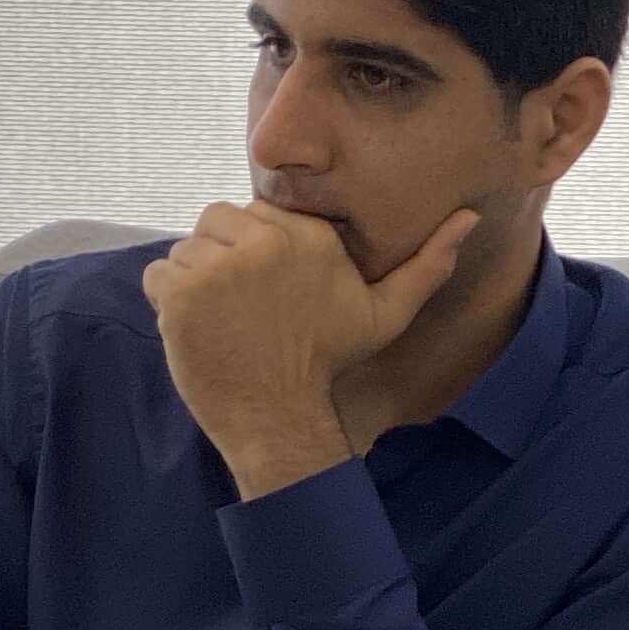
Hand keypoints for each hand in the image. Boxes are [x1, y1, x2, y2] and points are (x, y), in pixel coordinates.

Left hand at [143, 200, 478, 497]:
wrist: (280, 416)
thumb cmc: (328, 362)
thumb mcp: (385, 312)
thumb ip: (427, 263)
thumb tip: (469, 218)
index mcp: (308, 235)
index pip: (257, 213)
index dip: (256, 250)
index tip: (267, 292)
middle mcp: (264, 242)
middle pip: (217, 221)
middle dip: (222, 257)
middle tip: (240, 306)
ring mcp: (218, 267)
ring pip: (187, 248)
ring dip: (194, 280)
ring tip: (221, 319)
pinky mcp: (181, 293)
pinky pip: (158, 274)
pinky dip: (167, 300)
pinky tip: (197, 328)